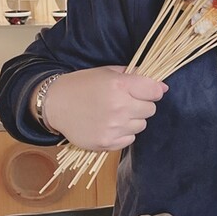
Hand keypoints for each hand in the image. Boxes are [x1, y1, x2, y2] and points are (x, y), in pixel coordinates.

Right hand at [43, 66, 167, 150]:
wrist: (55, 104)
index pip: (154, 91)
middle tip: (125, 101)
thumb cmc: (83, 85)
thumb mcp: (107, 72)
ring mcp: (113, 127)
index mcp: (119, 85)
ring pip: (141, 125)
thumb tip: (162, 87)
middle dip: (141, 104)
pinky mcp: (106, 143)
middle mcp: (118, 107)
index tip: (146, 91)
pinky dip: (123, 133)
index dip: (152, 91)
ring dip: (133, 120)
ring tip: (114, 113)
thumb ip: (136, 77)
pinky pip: (130, 139)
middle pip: (150, 109)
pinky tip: (109, 124)